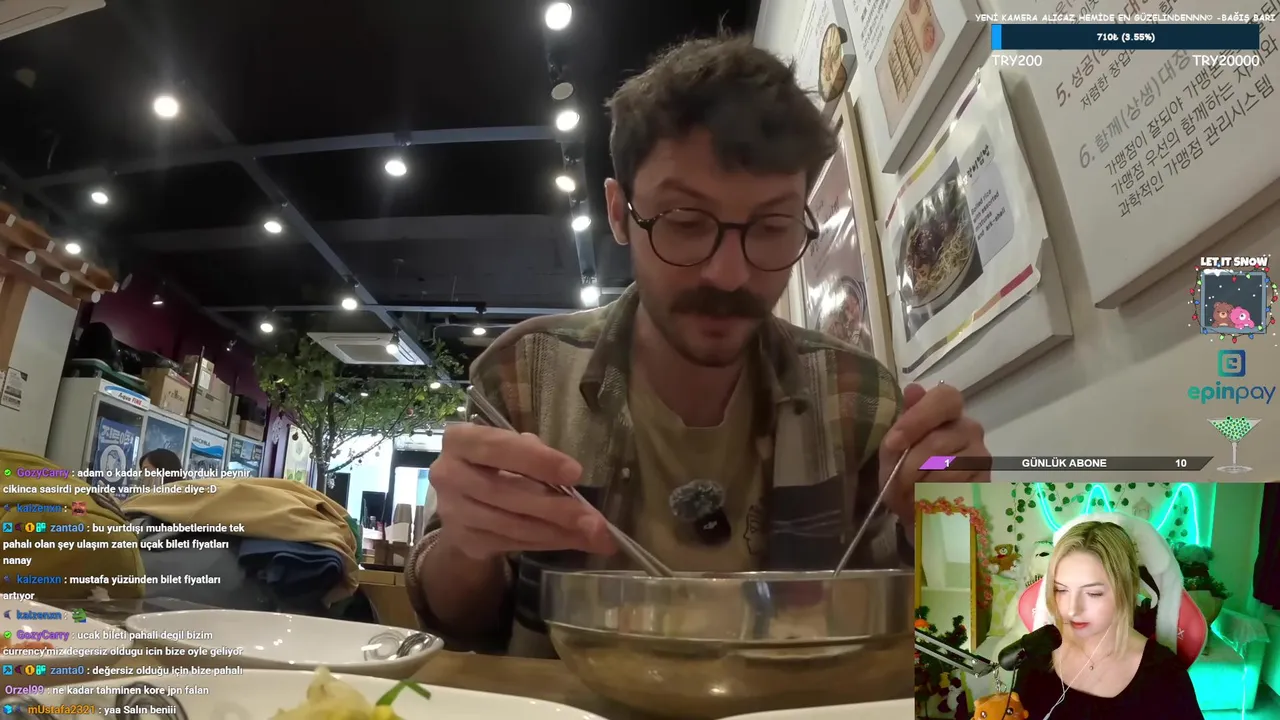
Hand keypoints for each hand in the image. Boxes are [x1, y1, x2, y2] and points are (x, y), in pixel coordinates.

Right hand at [431, 424, 615, 560]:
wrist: (461, 504)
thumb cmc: (494, 465)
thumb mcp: (512, 450)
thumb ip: (537, 456)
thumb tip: (573, 478)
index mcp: (460, 440)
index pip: (498, 447)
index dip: (537, 460)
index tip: (576, 473)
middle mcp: (448, 474)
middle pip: (507, 492)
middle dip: (556, 507)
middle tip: (595, 520)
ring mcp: (453, 511)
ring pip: (512, 524)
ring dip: (558, 532)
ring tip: (594, 536)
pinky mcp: (464, 539)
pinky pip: (512, 543)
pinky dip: (547, 542)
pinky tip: (572, 540)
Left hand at [878, 382, 989, 525]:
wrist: (921, 514)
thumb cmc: (905, 477)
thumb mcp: (894, 450)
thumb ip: (902, 422)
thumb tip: (913, 389)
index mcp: (946, 413)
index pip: (945, 397)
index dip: (918, 418)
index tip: (894, 443)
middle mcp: (969, 428)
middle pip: (937, 441)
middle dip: (909, 466)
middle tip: (896, 482)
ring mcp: (982, 455)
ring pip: (945, 468)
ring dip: (919, 485)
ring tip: (910, 494)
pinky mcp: (986, 483)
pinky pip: (956, 489)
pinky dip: (934, 499)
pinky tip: (927, 502)